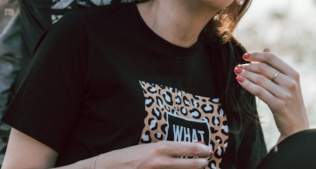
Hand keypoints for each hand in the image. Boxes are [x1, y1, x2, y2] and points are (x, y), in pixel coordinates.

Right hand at [95, 141, 212, 167]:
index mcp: (157, 148)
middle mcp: (159, 161)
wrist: (108, 168)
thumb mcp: (145, 148)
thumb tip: (180, 148)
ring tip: (198, 168)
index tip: (207, 149)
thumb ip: (163, 150)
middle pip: (186, 164)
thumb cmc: (126, 157)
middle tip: (207, 162)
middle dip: (199, 163)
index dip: (198, 149)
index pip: (184, 148)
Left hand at [235, 49, 308, 141]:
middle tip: (238, 67)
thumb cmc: (290, 102)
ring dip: (246, 74)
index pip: (272, 58)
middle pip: (264, 68)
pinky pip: (259, 91)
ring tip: (237, 72)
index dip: (257, 55)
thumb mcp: (288, 83)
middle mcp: (290, 83)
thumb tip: (266, 48)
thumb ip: (277, 66)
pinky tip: (239, 81)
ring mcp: (285, 94)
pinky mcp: (278, 105)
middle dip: (248, 66)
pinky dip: (247, 85)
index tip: (245, 56)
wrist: (297, 128)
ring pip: (260, 79)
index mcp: (293, 74)